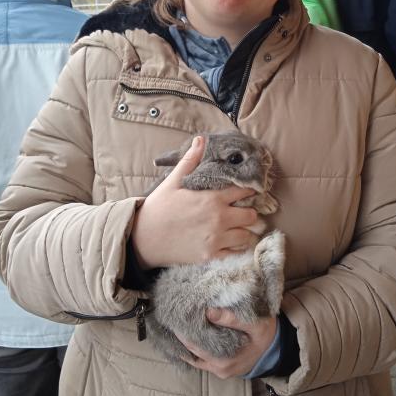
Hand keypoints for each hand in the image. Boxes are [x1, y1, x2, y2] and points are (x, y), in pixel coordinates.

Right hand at [131, 136, 259, 268]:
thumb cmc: (158, 209)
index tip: (248, 191)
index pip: (244, 191)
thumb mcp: (172, 182)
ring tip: (238, 228)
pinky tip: (230, 243)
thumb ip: (190, 161)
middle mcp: (219, 219)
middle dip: (249, 212)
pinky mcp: (211, 256)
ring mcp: (216, 239)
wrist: (143, 239)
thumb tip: (201, 139)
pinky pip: (236, 253)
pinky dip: (237, 249)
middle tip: (242, 212)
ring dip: (245, 231)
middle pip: (252, 215)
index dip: (248, 190)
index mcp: (212, 198)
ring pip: (248, 236)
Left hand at [178, 308, 277, 378]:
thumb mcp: (256, 324)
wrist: (277, 349)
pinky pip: (201, 359)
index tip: (175, 315)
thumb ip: (233, 319)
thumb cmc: (267, 334)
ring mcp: (220, 370)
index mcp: (226, 360)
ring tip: (176, 324)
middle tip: (173, 316)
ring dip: (186, 342)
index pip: (195, 346)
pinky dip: (193, 349)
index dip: (183, 332)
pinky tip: (185, 337)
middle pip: (192, 352)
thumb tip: (208, 312)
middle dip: (182, 335)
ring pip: (195, 357)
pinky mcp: (221, 368)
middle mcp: (220, 369)